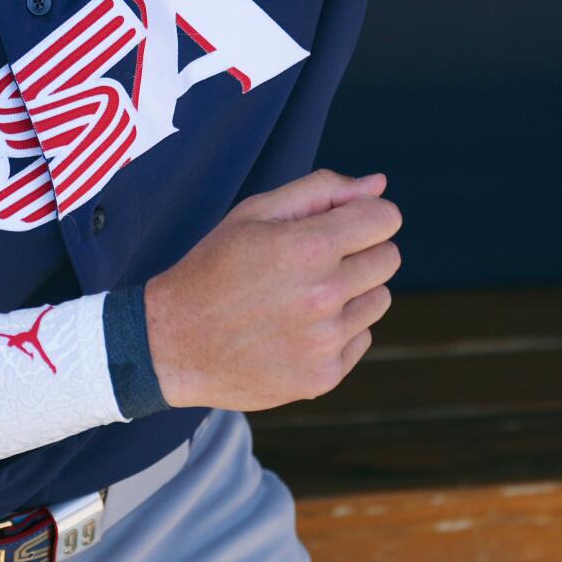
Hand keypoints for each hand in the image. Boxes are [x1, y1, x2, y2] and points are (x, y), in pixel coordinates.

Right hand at [143, 169, 400, 410]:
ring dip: (354, 292)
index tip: (345, 222)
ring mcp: (325, 342)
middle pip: (388, 259)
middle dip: (362, 251)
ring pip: (379, 300)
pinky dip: (339, 330)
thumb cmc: (214, 267)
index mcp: (309, 247)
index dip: (367, 215)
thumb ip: (322, 190)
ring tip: (304, 295)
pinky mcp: (323, 377)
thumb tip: (379, 184)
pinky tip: (298, 327)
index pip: (385, 219)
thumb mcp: (255, 214)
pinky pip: (361, 338)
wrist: (173, 343)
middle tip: (317, 259)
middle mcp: (324, 296)